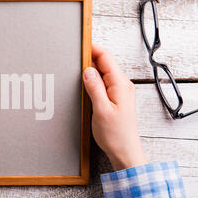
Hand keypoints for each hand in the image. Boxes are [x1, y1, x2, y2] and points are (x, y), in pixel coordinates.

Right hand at [83, 45, 147, 170]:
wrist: (125, 152)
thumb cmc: (116, 135)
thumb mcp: (101, 110)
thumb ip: (95, 87)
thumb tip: (88, 70)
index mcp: (120, 85)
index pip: (106, 57)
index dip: (92, 48)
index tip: (79, 45)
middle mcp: (122, 86)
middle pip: (105, 63)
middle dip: (89, 58)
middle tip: (72, 58)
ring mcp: (120, 92)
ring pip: (103, 73)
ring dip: (91, 70)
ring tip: (76, 71)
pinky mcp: (116, 99)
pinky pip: (104, 83)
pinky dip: (94, 80)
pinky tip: (85, 85)